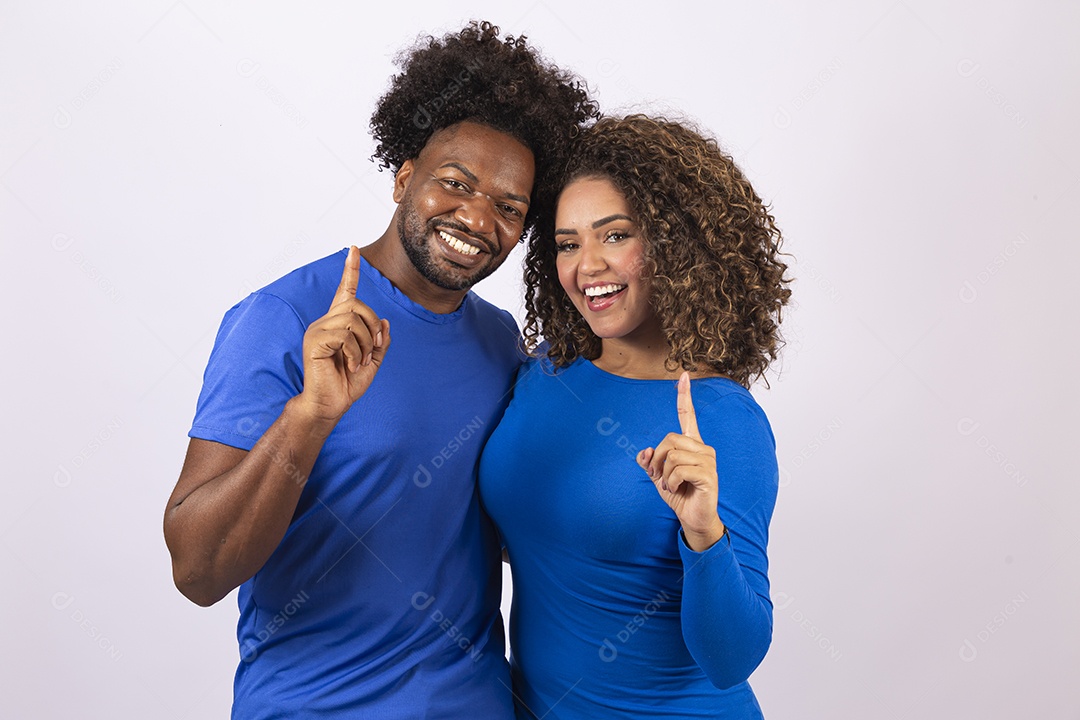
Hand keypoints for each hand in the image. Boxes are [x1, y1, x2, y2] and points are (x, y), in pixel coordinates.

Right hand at [296, 246, 389, 425]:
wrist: (330, 404)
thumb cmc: (347, 384)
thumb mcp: (372, 361)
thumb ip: (380, 341)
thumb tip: (386, 321)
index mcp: (338, 324)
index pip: (345, 291)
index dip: (351, 270)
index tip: (354, 249)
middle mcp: (326, 322)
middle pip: (357, 305)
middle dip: (372, 327)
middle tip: (371, 350)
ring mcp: (318, 330)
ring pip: (353, 320)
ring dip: (365, 343)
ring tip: (357, 361)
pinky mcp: (314, 340)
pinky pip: (345, 334)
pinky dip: (355, 351)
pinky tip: (349, 364)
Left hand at [637, 372, 725, 550]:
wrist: (693, 518)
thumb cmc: (679, 494)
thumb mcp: (658, 476)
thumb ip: (650, 461)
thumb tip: (644, 451)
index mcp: (691, 444)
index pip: (688, 415)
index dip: (685, 396)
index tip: (684, 375)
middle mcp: (702, 448)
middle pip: (669, 438)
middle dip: (657, 459)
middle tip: (658, 476)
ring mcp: (708, 460)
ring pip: (672, 455)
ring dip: (663, 474)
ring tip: (670, 485)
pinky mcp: (709, 474)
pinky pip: (678, 470)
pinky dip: (670, 482)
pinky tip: (676, 489)